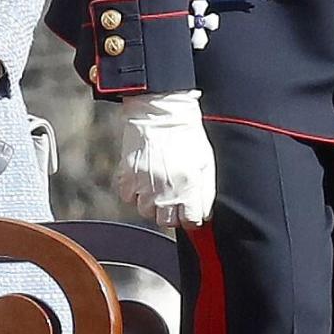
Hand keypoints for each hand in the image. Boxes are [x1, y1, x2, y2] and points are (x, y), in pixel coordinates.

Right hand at [116, 89, 215, 229]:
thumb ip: (207, 192)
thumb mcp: (206, 161)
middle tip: (174, 196)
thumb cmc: (187, 134)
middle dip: (173, 212)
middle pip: (167, 221)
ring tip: (158, 186)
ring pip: (146, 212)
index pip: (191, 221)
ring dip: (153, 203)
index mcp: (189, 186)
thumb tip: (205, 215)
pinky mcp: (127, 176)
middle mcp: (166, 190)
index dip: (192, 217)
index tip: (190, 211)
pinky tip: (143, 179)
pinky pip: (129, 197)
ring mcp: (144, 184)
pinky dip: (135, 192)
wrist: (160, 111)